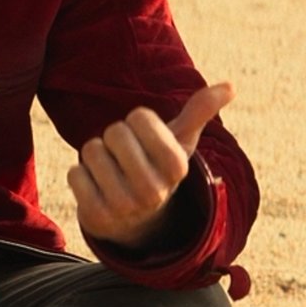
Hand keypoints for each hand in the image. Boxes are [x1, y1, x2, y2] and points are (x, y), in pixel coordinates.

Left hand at [70, 82, 232, 249]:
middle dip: (115, 138)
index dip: (137, 122)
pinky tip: (97, 188)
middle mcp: (154, 190)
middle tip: (125, 157)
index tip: (145, 140)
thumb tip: (230, 86)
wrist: (137, 220)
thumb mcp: (180, 141)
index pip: (139, 116)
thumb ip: (200, 111)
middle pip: (114, 132)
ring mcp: (125, 206)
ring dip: (96, 157)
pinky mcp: (96, 217)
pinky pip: (75, 174)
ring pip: (91, 151)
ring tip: (112, 172)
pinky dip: (80, 176)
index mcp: (176, 166)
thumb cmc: (157, 167)